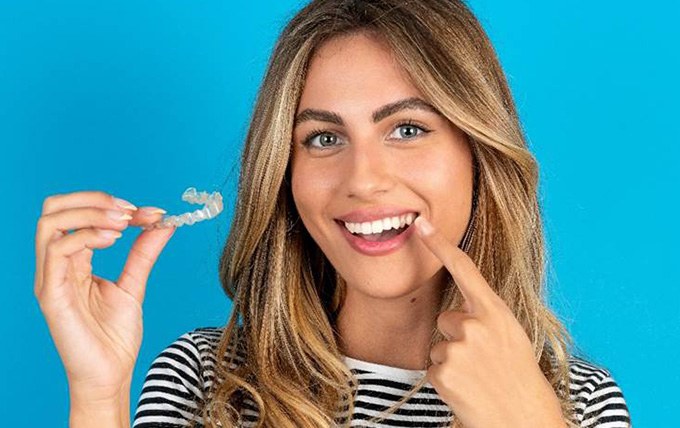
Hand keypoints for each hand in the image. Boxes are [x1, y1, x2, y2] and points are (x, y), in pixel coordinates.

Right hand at [34, 190, 174, 402]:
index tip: (149, 212)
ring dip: (91, 214)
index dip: (111, 204)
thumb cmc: (114, 335)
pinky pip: (56, 251)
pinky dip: (86, 237)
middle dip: (94, 199)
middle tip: (130, 211)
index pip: (78, 214)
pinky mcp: (50, 294)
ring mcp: (50, 278)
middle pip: (54, 209)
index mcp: (73, 261)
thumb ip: (143, 252)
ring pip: (51, 223)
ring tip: (123, 224)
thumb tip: (162, 221)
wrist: (111, 373)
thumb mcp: (134, 284)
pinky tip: (113, 241)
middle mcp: (56, 265)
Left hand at [413, 216, 564, 427]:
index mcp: (495, 311)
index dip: (440, 244)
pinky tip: (467, 389)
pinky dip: (446, 380)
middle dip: (457, 337)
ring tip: (478, 377)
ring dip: (453, 360)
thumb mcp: (510, 334)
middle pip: (446, 318)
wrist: (525, 418)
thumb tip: (458, 308)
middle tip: (483, 361)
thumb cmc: (518, 375)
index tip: (421, 225)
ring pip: (439, 345)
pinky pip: (434, 367)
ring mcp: (458, 348)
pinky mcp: (443, 372)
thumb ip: (485, 315)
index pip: (464, 269)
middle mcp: (476, 325)